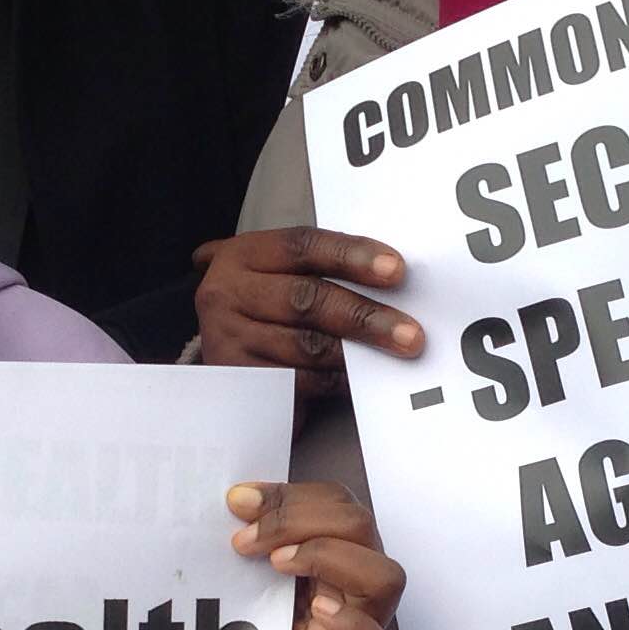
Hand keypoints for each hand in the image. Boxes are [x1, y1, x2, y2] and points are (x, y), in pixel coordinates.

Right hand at [193, 226, 421, 397]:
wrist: (218, 372)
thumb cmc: (264, 316)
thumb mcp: (278, 280)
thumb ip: (321, 273)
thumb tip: (392, 276)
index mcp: (242, 255)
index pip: (302, 246)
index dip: (351, 255)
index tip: (397, 269)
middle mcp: (227, 292)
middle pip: (306, 298)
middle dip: (364, 314)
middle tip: (411, 332)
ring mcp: (228, 339)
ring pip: (306, 344)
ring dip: (359, 352)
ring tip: (398, 355)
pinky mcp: (241, 383)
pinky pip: (300, 381)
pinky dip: (338, 381)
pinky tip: (366, 381)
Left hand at [231, 481, 403, 629]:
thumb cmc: (244, 629)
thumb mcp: (241, 572)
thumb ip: (249, 535)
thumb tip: (238, 498)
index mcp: (333, 550)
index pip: (335, 502)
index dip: (290, 495)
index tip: (237, 502)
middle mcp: (355, 582)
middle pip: (360, 525)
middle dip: (297, 521)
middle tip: (244, 542)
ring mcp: (364, 626)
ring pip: (385, 576)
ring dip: (327, 557)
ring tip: (277, 566)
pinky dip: (353, 626)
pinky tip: (318, 612)